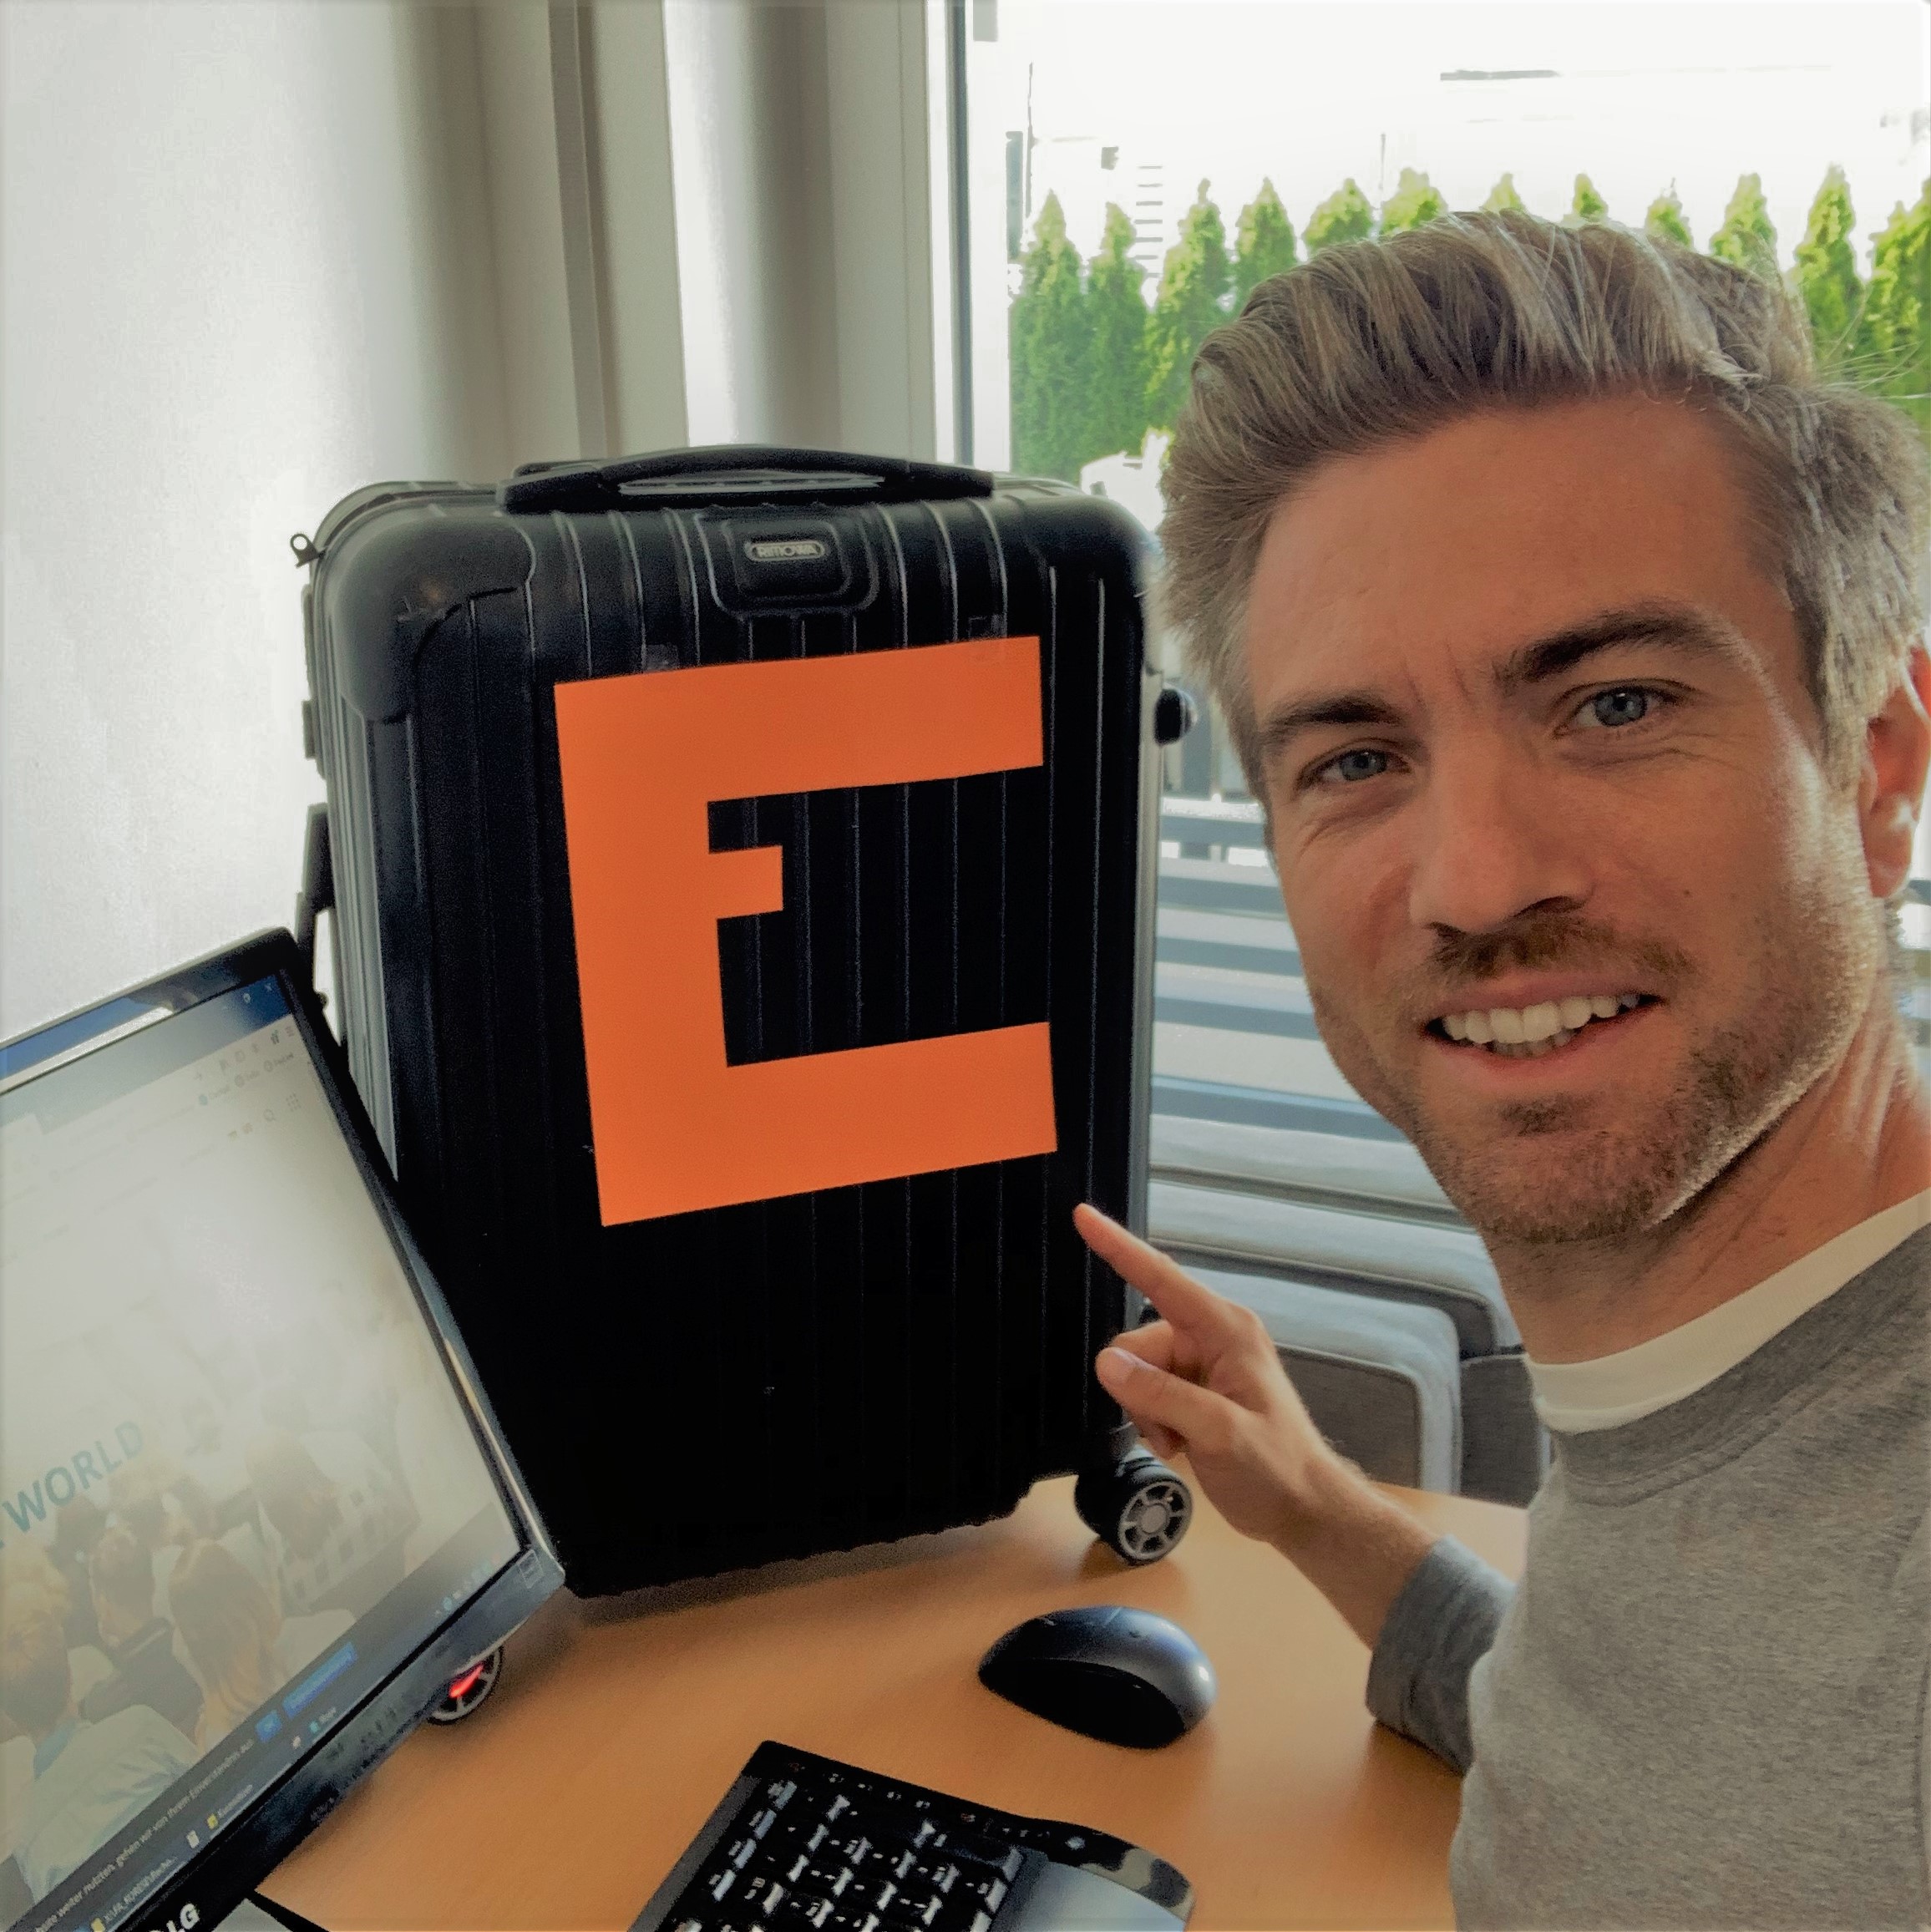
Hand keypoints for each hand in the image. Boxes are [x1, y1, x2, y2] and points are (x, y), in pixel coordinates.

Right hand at [1075, 1203, 1338, 1546]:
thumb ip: (1163, 1396)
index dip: (1119, 1247)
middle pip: (1138, 1341)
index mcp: (1226, 1329)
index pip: (1161, 1279)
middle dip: (1139, 1389)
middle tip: (1170, 1432)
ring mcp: (1203, 1363)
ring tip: (1181, 1442)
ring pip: (1136, 1371)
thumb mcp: (1220, 1433)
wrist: (1302, 1511)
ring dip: (1146, 1411)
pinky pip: (1146, 1391)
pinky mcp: (1194, 1390)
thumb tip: (1107, 1363)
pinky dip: (1153, 1421)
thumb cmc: (1276, 1468)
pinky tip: (1181, 1444)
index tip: (1083, 1215)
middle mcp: (1212, 1336)